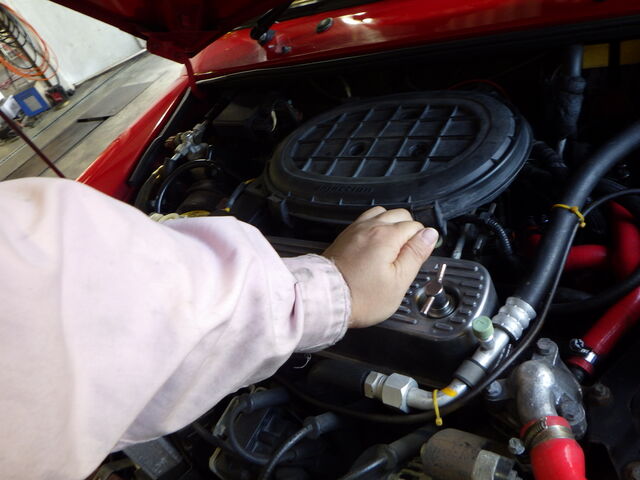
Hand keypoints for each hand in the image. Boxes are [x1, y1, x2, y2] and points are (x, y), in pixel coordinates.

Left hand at [323, 207, 438, 327]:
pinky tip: (376, 244)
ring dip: (391, 224)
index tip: (419, 256)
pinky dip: (375, 227)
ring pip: (382, 213)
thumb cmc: (362, 297)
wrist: (326, 300)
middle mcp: (370, 227)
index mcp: (387, 236)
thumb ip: (416, 254)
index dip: (422, 241)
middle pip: (400, 215)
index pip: (415, 226)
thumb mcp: (399, 281)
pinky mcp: (345, 236)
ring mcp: (355, 230)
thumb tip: (429, 235)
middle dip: (409, 230)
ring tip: (393, 248)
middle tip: (407, 254)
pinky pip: (365, 220)